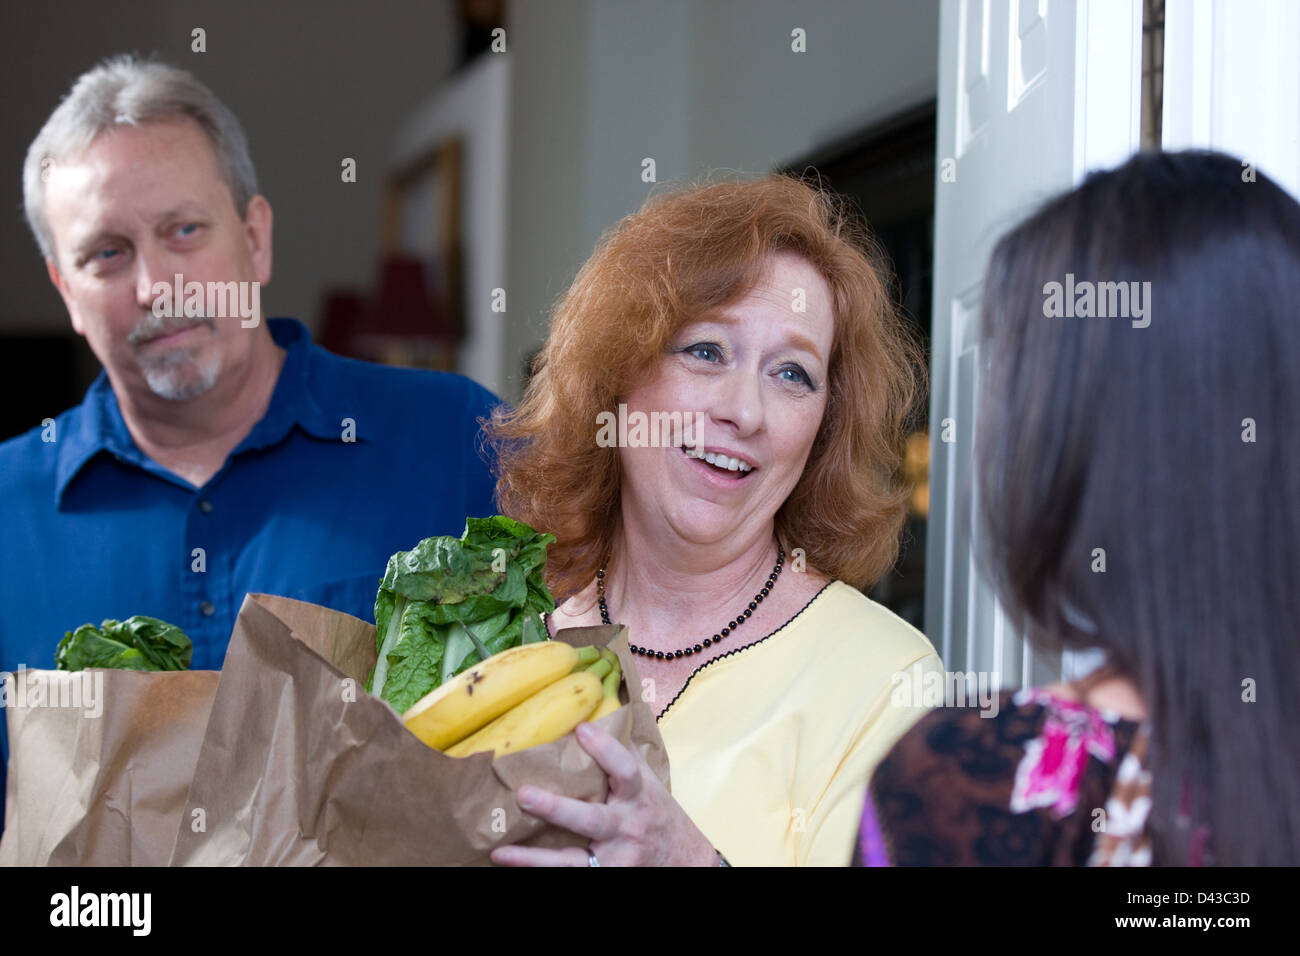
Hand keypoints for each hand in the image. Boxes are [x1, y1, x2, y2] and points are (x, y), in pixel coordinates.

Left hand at [489, 721, 719, 866]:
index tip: (581, 728)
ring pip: (573, 861)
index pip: (625, 770)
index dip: (605, 748)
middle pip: (592, 820)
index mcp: (639, 797)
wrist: (687, 863)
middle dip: (557, 809)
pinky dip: (539, 871)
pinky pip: (571, 875)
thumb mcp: (649, 784)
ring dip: (535, 858)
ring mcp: (616, 859)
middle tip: (523, 794)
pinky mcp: (607, 877)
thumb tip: (596, 715)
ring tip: (501, 851)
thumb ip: (624, 756)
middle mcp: (627, 828)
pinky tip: (509, 862)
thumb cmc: (659, 816)